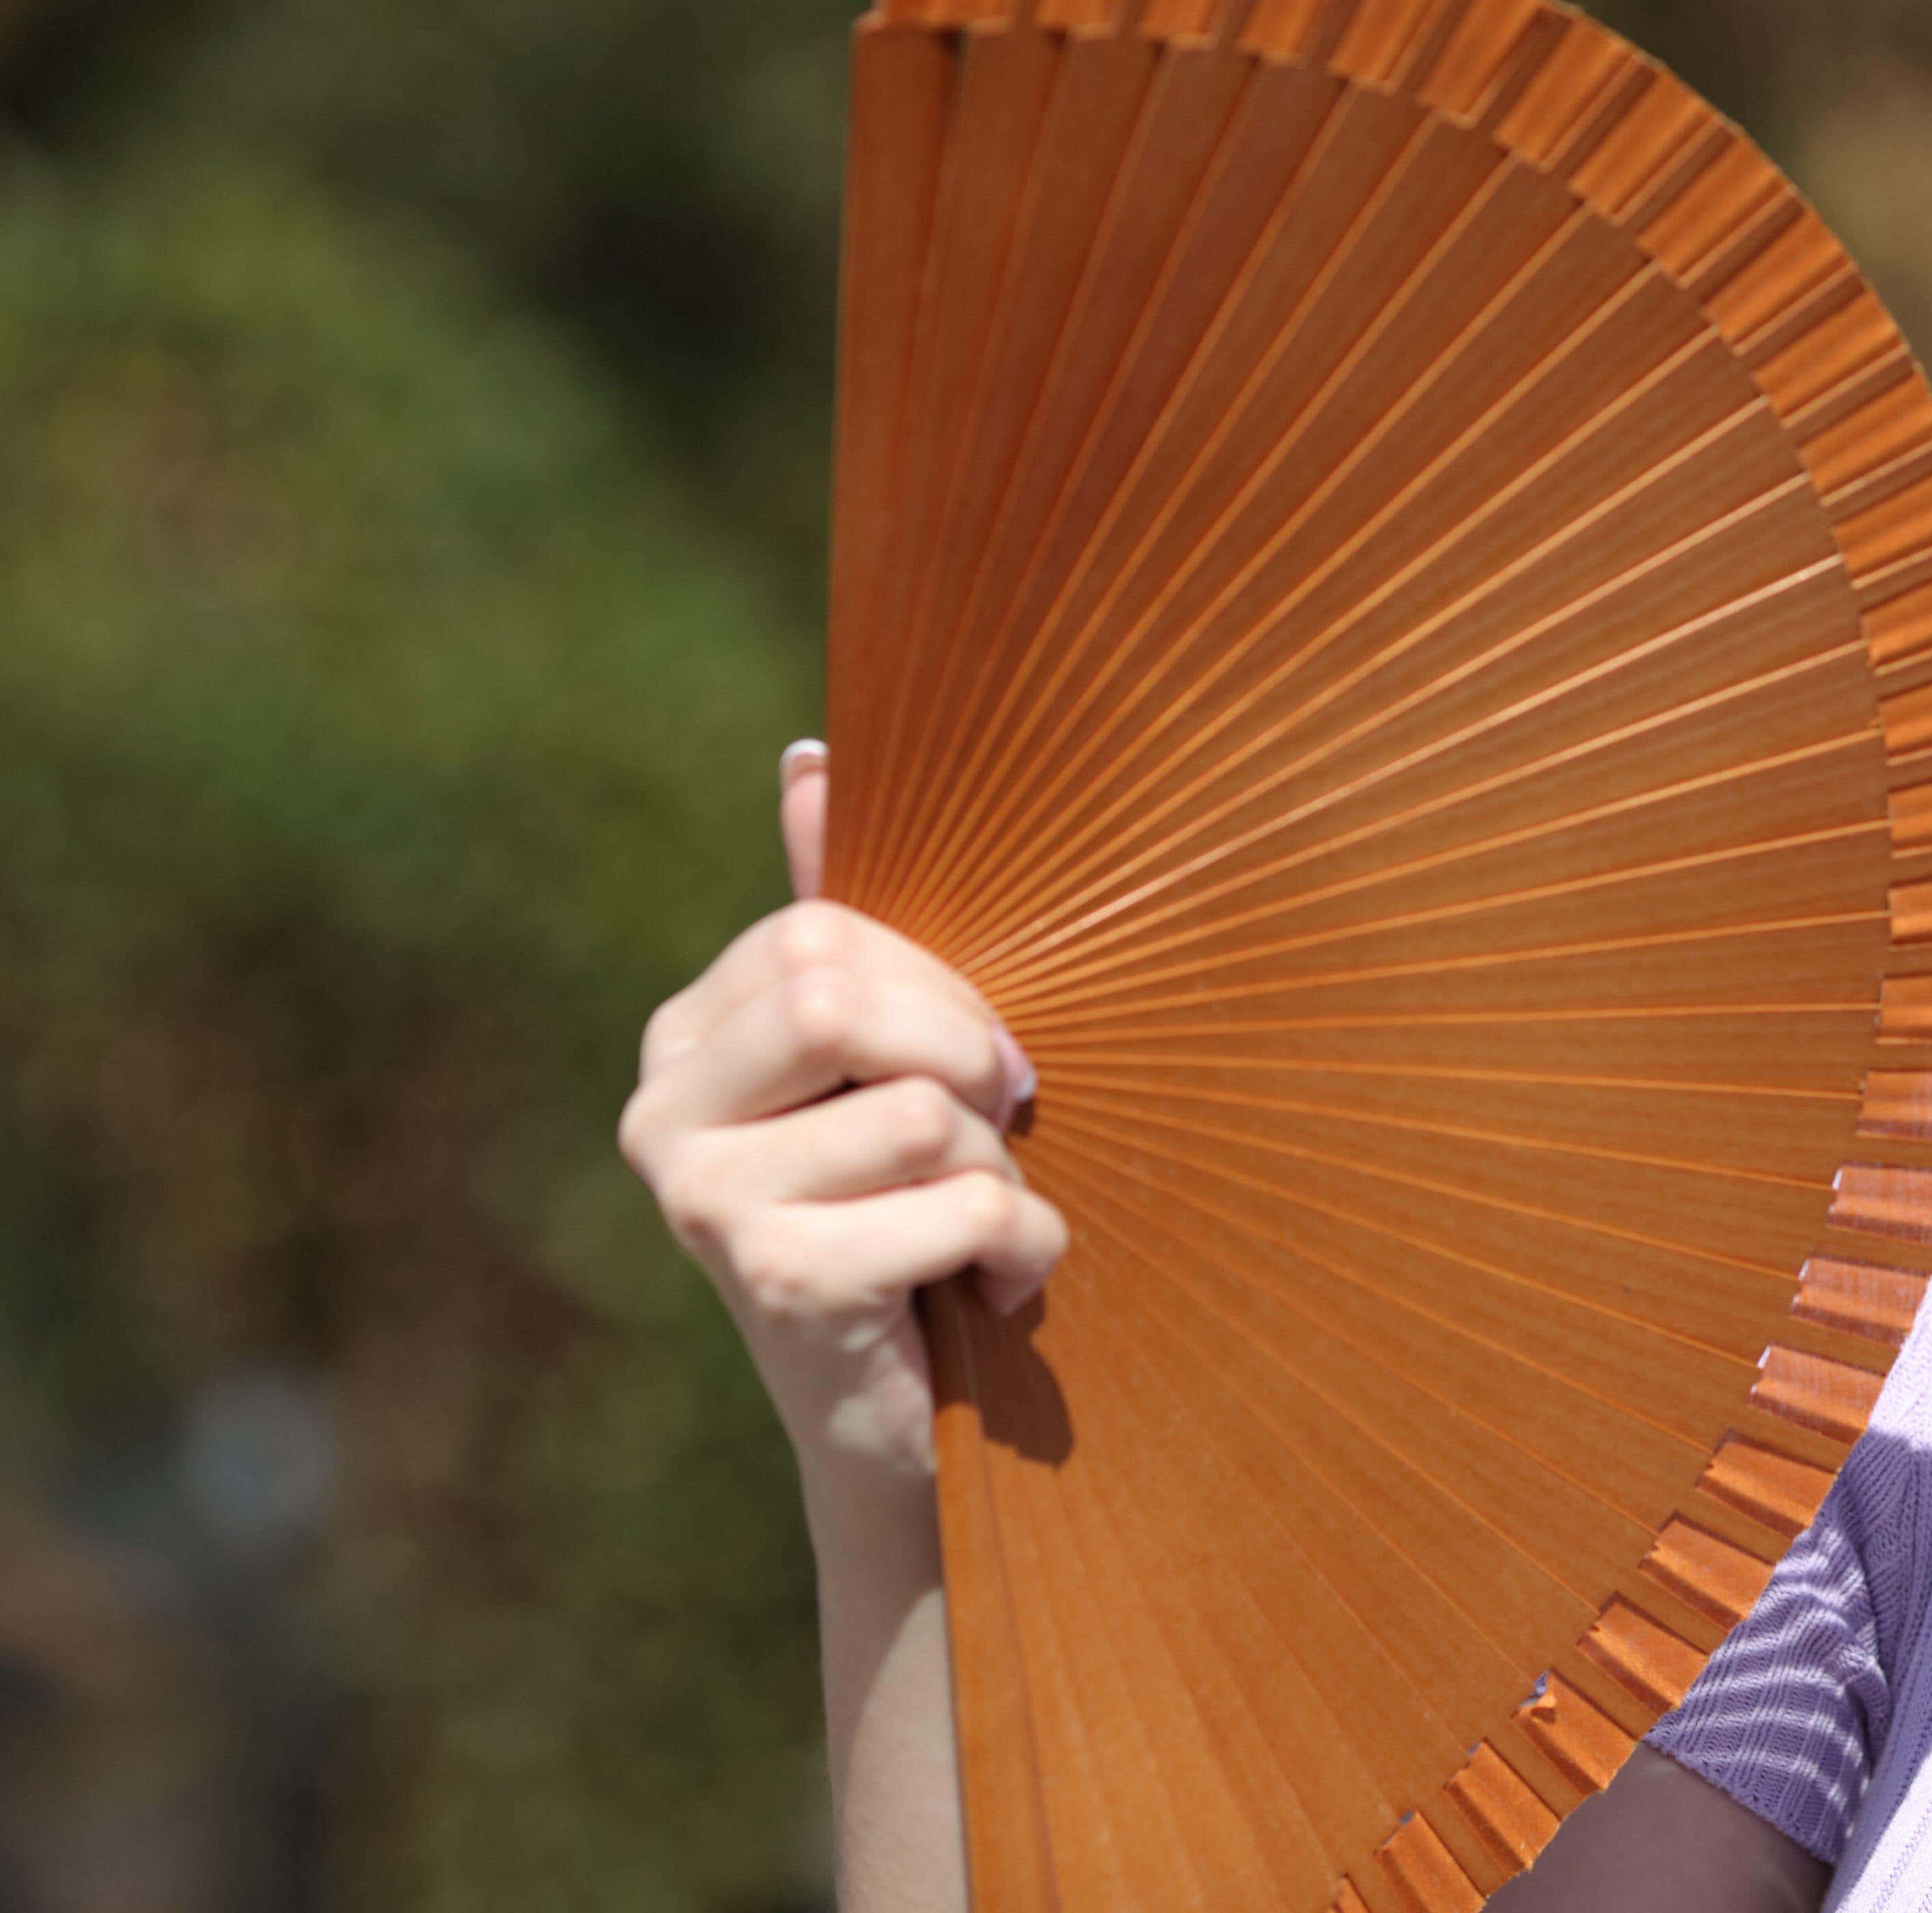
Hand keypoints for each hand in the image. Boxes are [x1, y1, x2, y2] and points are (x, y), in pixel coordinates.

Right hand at [617, 741, 1064, 1502]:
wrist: (903, 1424)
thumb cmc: (908, 1211)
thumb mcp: (885, 1058)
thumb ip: (843, 917)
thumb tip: (808, 757)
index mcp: (682, 1042)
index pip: (823, 933)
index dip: (939, 987)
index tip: (978, 1061)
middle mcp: (657, 1116)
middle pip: (843, 997)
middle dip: (967, 1059)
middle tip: (1002, 1126)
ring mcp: (701, 1204)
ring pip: (922, 1110)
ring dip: (1003, 1170)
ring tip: (977, 1227)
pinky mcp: (775, 1283)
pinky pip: (960, 1206)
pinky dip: (1025, 1248)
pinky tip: (990, 1292)